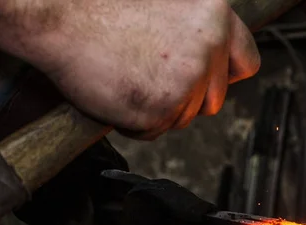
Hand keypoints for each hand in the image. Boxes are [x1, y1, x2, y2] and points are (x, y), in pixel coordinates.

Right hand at [0, 0, 259, 138]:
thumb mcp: (170, 5)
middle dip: (187, 98)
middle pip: (214, 99)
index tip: (208, 78)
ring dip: (160, 109)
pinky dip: (136, 122)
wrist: (57, 15)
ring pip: (185, 118)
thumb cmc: (104, 6)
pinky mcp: (160, 108)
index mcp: (215, 16)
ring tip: (130, 77)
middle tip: (152, 78)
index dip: (226, 75)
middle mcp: (208, 47)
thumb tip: (218, 62)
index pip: (248, 62)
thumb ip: (200, 32)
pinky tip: (119, 92)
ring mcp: (186, 80)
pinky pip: (156, 131)